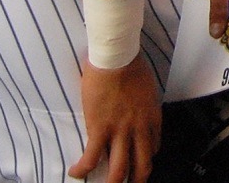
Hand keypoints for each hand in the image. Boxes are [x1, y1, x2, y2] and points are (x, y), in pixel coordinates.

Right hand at [70, 55, 161, 182]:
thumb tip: (138, 103)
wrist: (116, 58)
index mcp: (152, 117)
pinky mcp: (99, 129)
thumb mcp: (147, 86)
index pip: (153, 146)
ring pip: (120, 170)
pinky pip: (91, 158)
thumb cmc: (130, 64)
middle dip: (137, 179)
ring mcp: (120, 131)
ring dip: (113, 182)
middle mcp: (139, 129)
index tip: (139, 159)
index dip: (146, 157)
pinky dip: (82, 169)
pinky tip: (75, 172)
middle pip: (142, 165)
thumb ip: (144, 101)